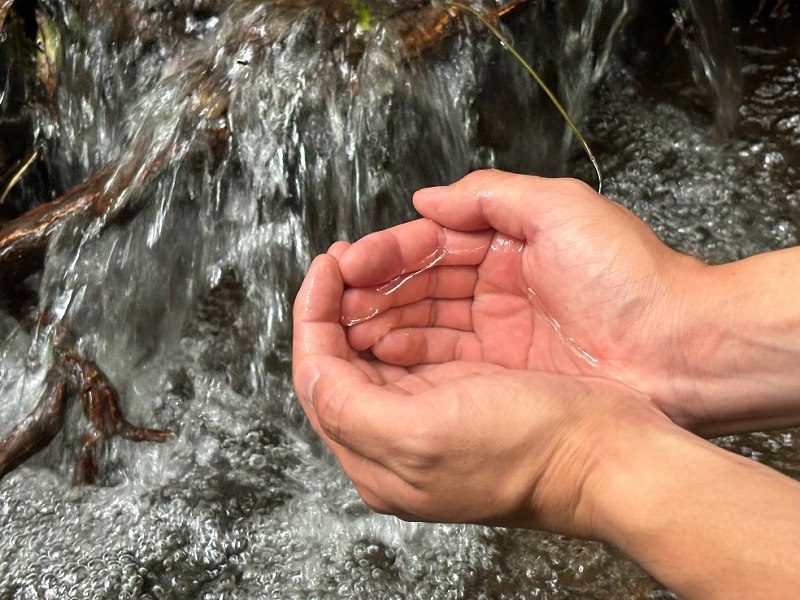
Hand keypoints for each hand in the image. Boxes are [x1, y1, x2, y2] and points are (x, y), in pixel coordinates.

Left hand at [292, 252, 665, 534]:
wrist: (606, 452)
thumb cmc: (526, 448)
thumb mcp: (419, 434)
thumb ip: (347, 405)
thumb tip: (309, 368)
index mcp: (376, 458)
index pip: (318, 377)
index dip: (313, 317)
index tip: (326, 267)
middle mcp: (395, 440)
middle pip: (341, 362)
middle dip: (338, 305)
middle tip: (344, 260)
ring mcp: (430, 414)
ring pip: (378, 347)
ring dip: (372, 302)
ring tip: (371, 266)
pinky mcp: (463, 393)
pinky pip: (417, 344)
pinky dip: (407, 311)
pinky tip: (409, 290)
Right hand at [335, 170, 706, 429]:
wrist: (681, 353)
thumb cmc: (633, 278)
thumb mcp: (562, 210)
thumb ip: (490, 195)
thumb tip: (426, 198)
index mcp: (510, 241)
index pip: (431, 242)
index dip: (386, 252)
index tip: (345, 263)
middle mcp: (498, 285)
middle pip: (420, 283)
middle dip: (373, 289)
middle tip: (332, 300)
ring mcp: (499, 331)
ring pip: (424, 320)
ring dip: (381, 321)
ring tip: (342, 328)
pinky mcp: (503, 372)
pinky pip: (442, 358)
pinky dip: (408, 353)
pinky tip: (377, 351)